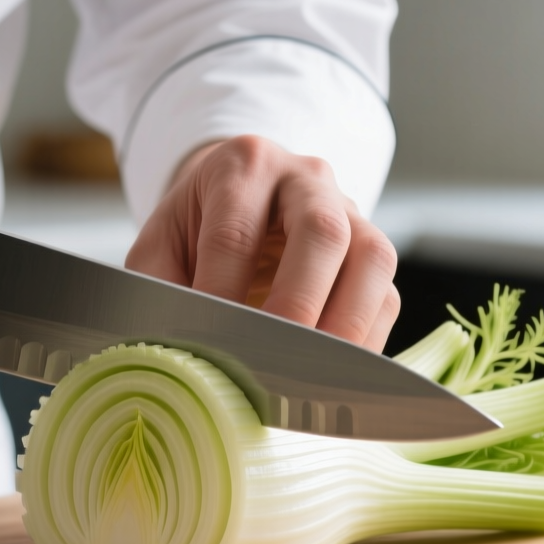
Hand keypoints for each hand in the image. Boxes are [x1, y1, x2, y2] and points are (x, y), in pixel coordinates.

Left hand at [125, 136, 400, 351]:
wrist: (239, 201)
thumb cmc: (198, 227)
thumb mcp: (161, 244)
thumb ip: (158, 287)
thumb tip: (171, 348)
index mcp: (243, 166)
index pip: (235, 231)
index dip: (222, 292)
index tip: (210, 344)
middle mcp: (307, 179)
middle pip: (321, 232)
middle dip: (297, 305)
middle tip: (271, 363)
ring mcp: (351, 211)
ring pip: (371, 258)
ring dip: (345, 325)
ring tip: (313, 378)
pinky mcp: (373, 252)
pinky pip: (386, 295)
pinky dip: (364, 341)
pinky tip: (332, 377)